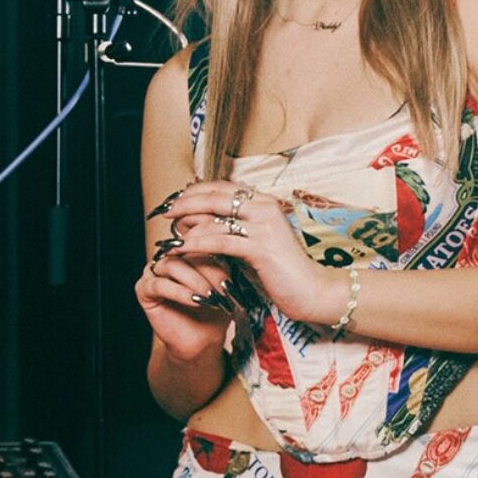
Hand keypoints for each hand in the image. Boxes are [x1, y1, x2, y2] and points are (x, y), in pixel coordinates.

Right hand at [135, 252, 245, 361]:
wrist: (203, 339)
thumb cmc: (214, 310)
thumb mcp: (224, 284)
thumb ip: (224, 264)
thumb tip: (229, 249)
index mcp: (187, 250)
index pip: (200, 240)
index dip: (216, 254)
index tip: (234, 270)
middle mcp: (169, 257)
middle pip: (186, 251)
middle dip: (208, 270)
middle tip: (224, 288)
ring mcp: (154, 272)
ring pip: (172, 265)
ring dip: (194, 281)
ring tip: (210, 297)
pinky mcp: (144, 289)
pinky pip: (159, 284)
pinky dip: (179, 292)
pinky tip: (195, 301)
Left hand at [154, 181, 341, 324]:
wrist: (313, 290)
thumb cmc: (283, 270)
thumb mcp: (255, 243)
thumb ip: (234, 229)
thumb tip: (201, 224)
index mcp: (264, 202)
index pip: (222, 187)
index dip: (195, 191)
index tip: (175, 200)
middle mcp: (264, 207)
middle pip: (214, 197)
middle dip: (185, 203)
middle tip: (164, 212)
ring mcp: (263, 225)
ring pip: (214, 217)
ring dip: (187, 227)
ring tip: (169, 237)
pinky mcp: (261, 247)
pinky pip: (220, 241)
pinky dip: (197, 244)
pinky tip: (181, 250)